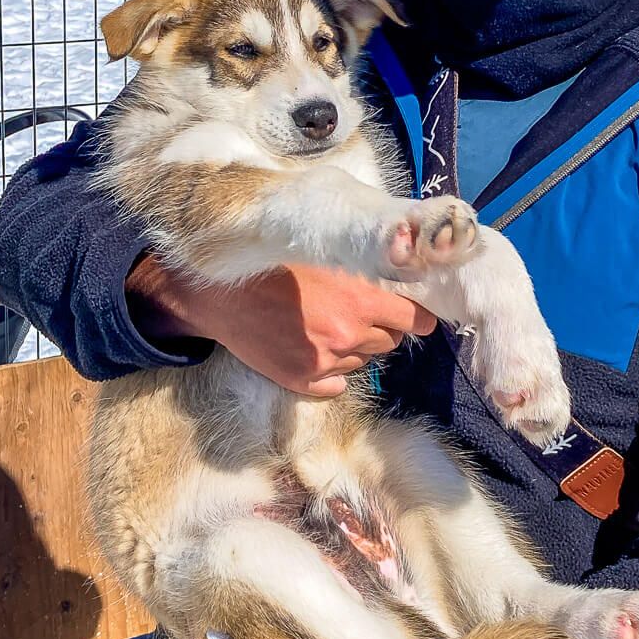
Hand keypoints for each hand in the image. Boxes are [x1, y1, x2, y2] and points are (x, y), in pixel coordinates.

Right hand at [126, 255, 436, 397]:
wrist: (219, 291)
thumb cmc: (272, 262)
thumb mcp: (324, 253)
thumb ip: (363, 267)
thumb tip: (400, 270)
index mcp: (360, 300)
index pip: (416, 320)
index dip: (419, 316)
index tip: (417, 314)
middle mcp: (348, 335)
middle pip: (389, 341)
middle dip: (382, 327)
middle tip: (359, 310)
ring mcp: (324, 362)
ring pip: (362, 361)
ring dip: (354, 347)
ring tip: (324, 323)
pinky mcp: (300, 381)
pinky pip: (335, 385)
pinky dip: (331, 372)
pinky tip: (313, 349)